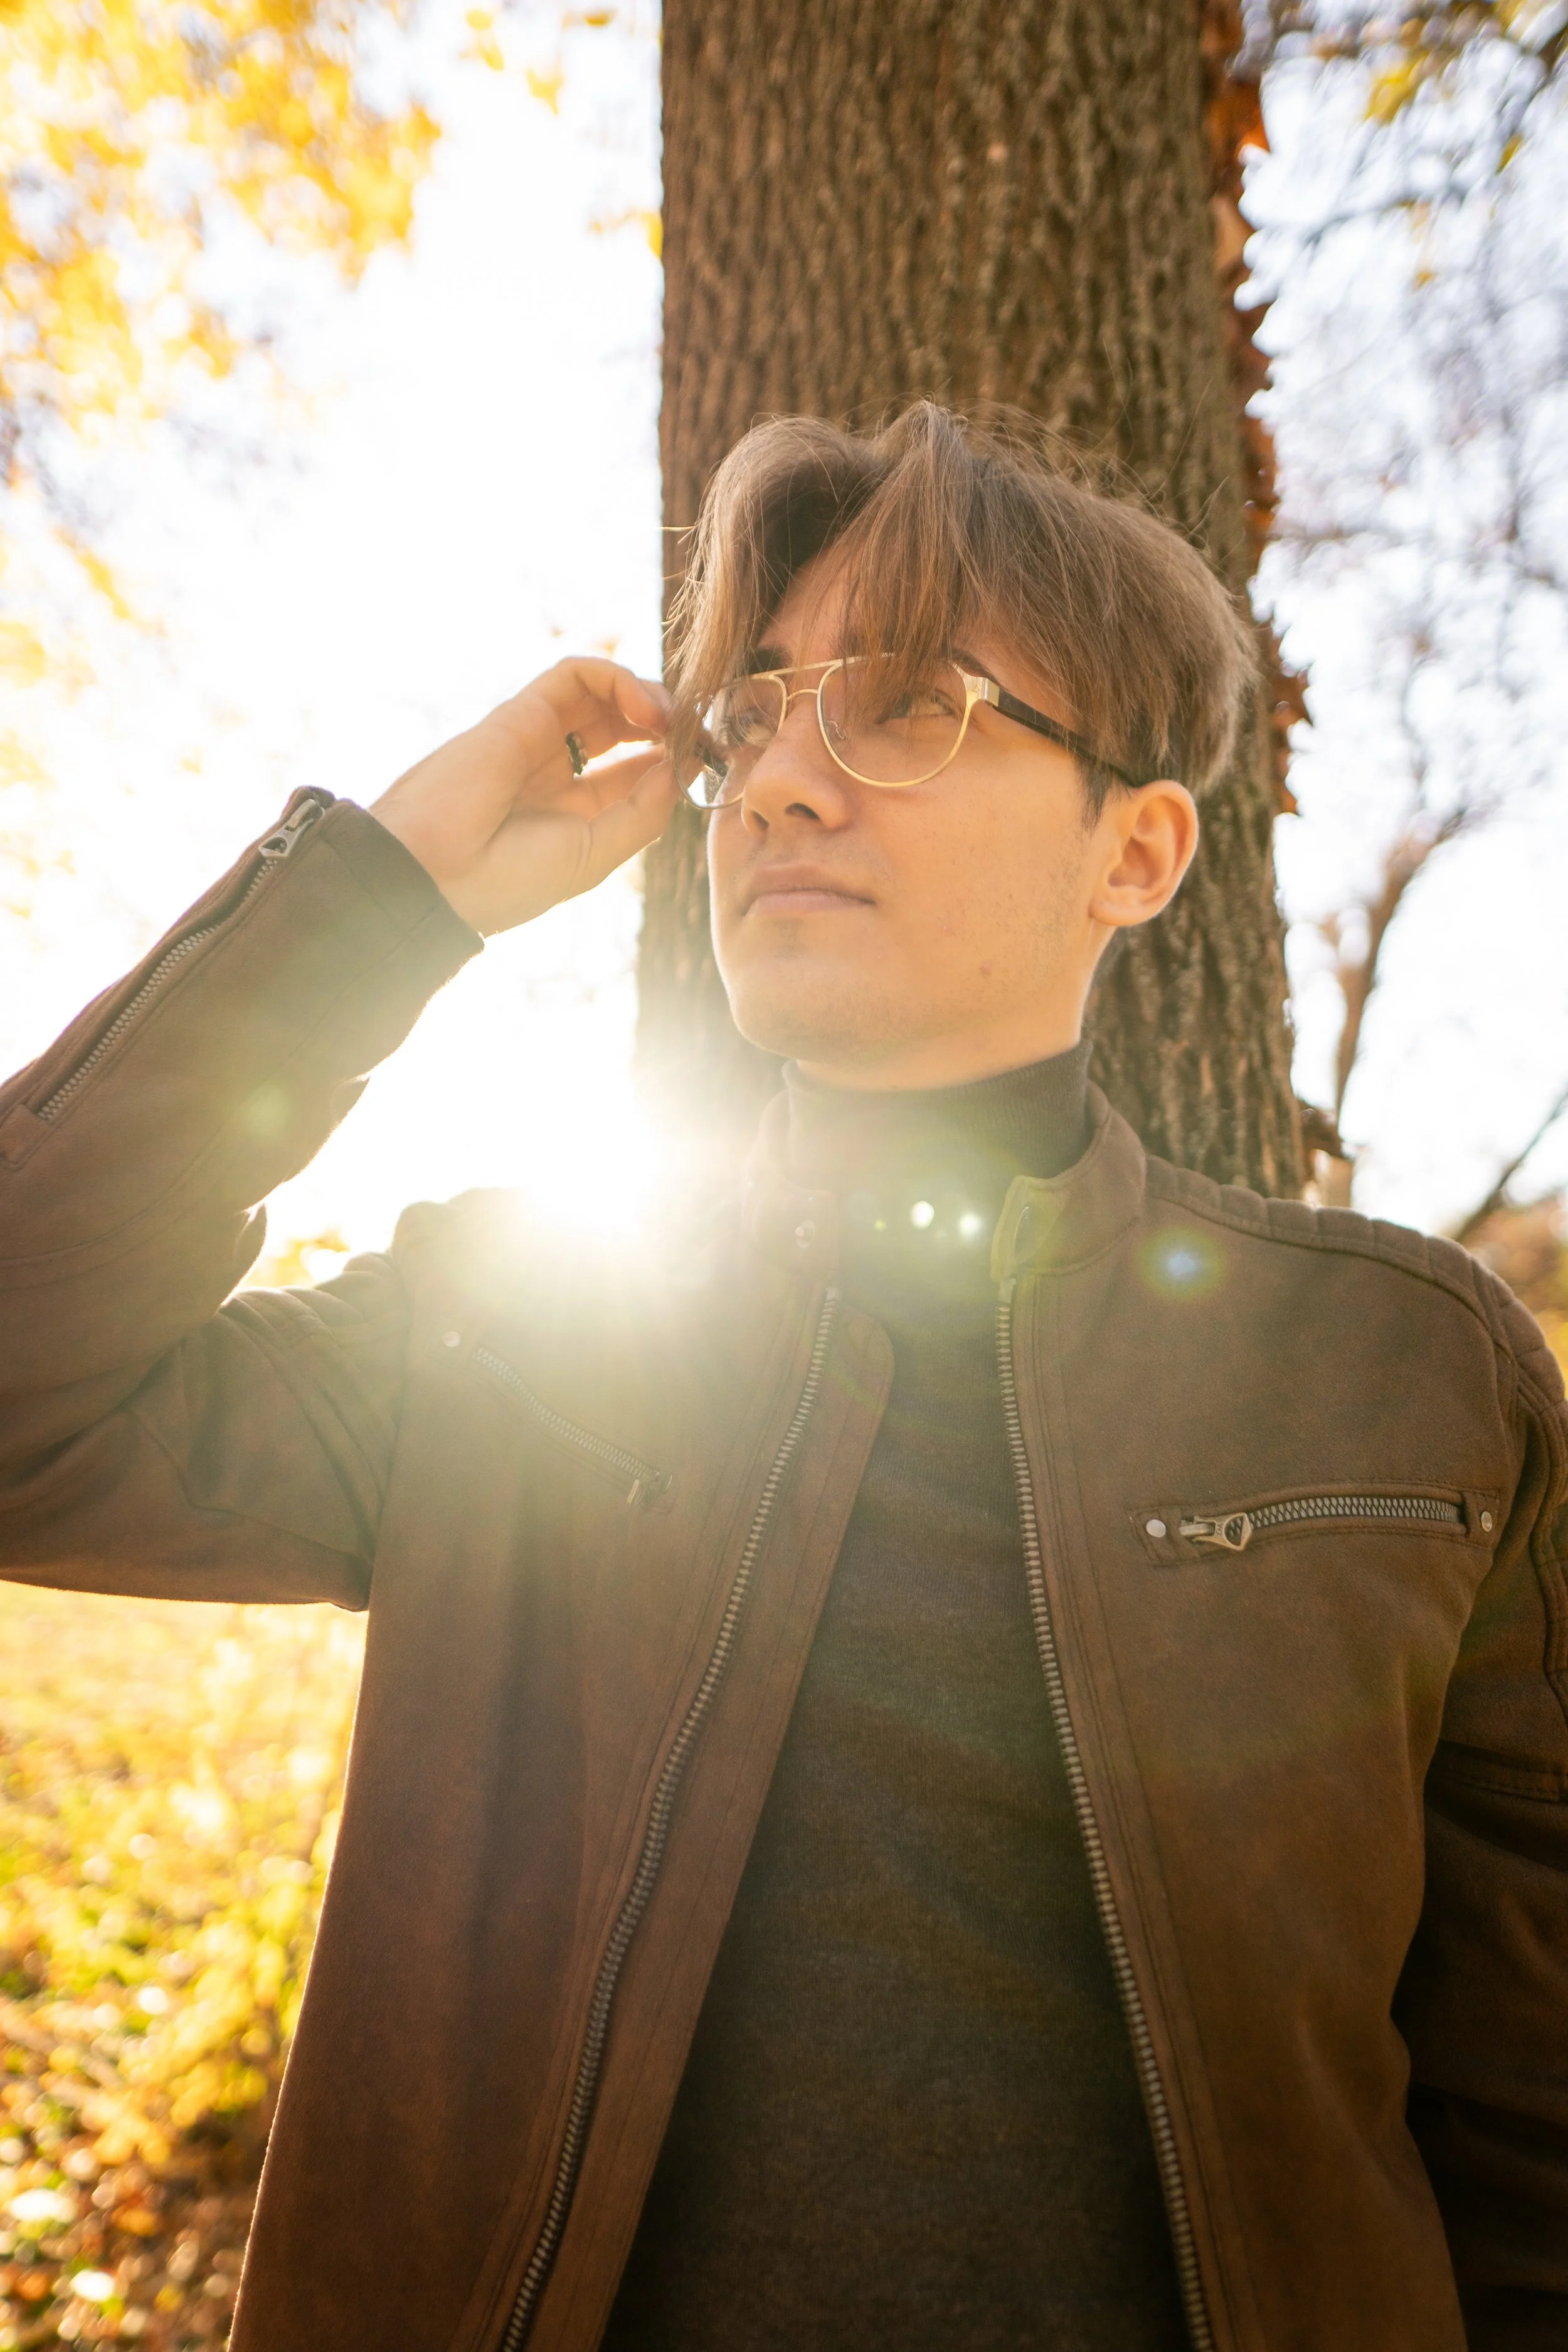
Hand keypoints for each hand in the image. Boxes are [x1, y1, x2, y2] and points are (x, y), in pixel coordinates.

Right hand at [369, 658, 676, 934]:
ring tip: (673, 721)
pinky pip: (576, 674)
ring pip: (607, 694)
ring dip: (651, 696)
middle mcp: (561, 771)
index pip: (642, 769)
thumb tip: (681, 768)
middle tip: (703, 733)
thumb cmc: (507, 880)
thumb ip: (642, 812)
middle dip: (673, 723)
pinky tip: (644, 707)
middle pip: (629, 726)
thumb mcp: (593, 856)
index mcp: (579, 813)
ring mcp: (540, 738)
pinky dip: (617, 677)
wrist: (434, 874)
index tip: (713, 760)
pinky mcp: (521, 712)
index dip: (680, 757)